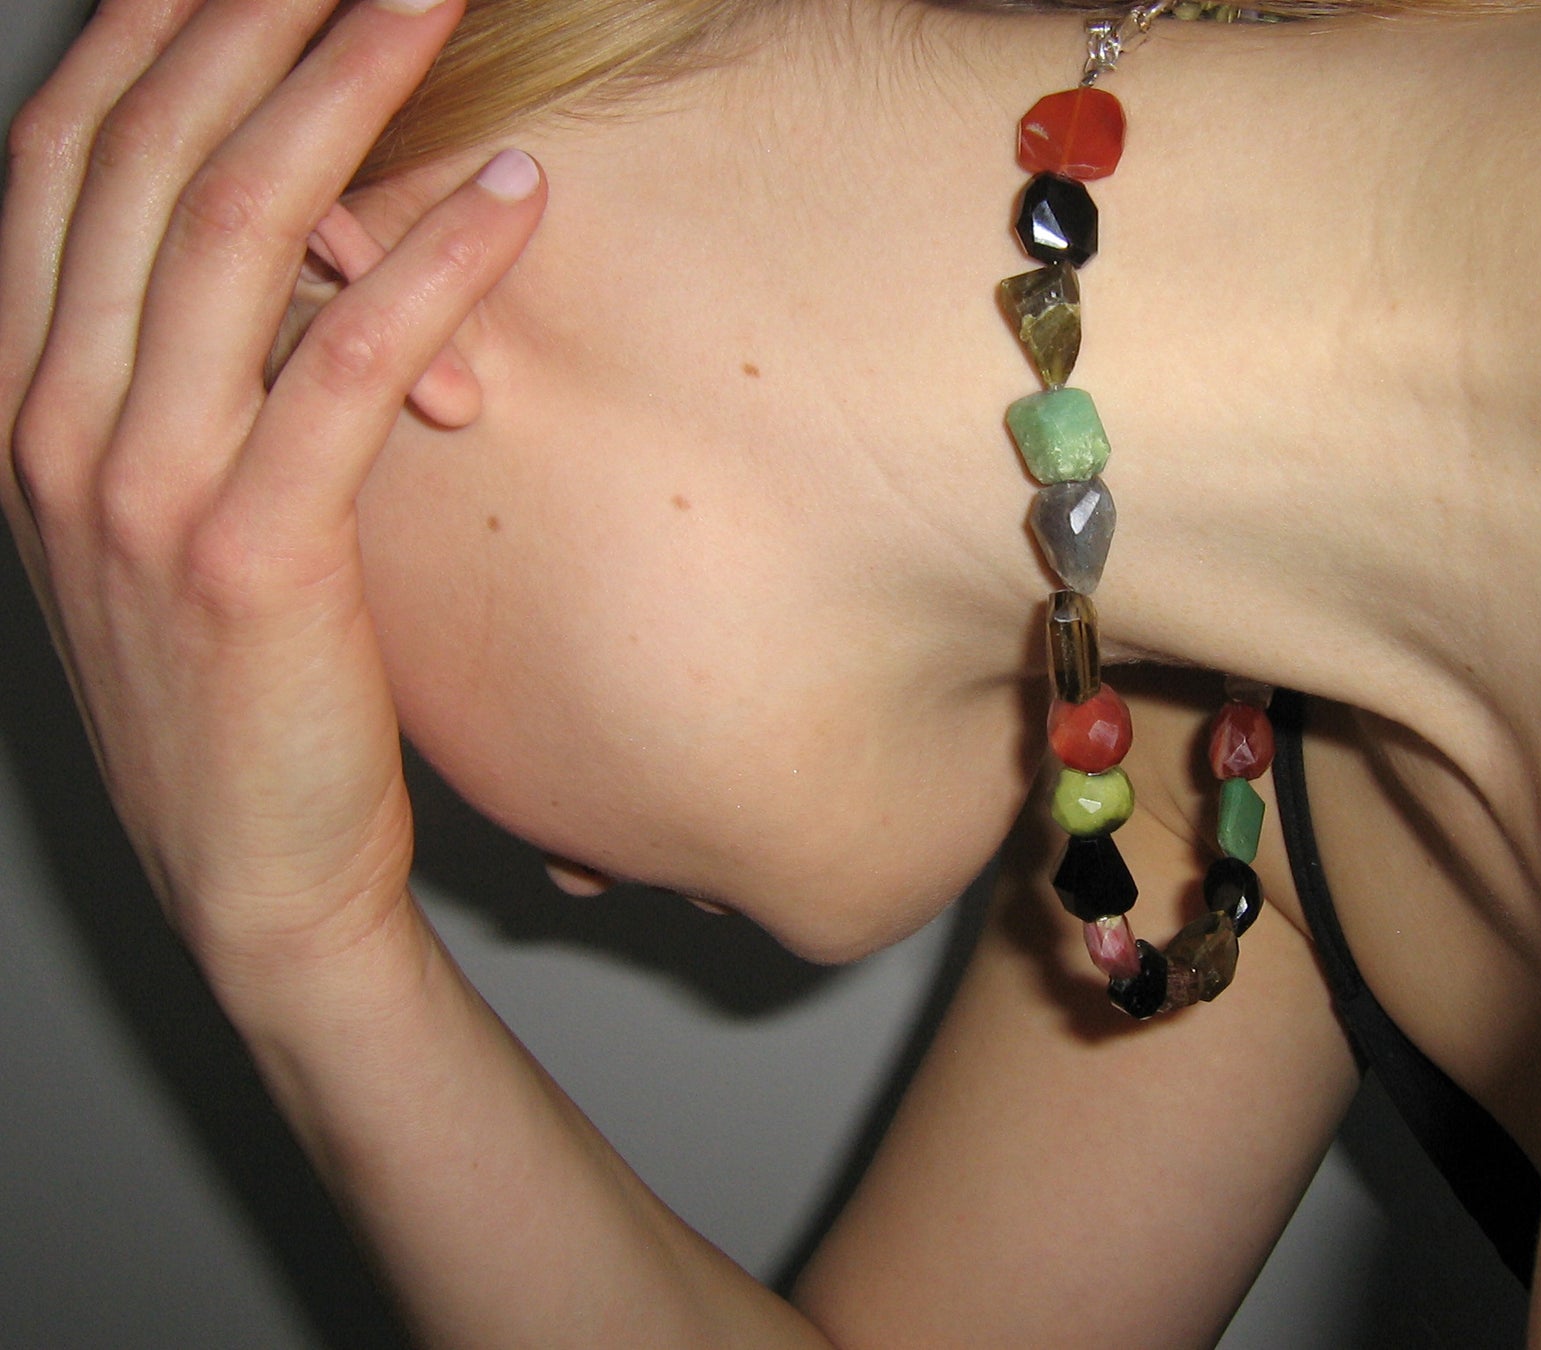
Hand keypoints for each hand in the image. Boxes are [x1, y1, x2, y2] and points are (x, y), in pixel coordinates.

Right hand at [0, 0, 545, 983]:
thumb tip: (276, 255)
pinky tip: (513, 197)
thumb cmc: (235, 695)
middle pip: (147, 158)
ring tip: (437, 2)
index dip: (148, 34)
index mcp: (20, 403)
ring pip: (233, 233)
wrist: (249, 874)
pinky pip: (341, 370)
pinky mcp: (254, 558)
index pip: (63, 162)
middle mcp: (52, 425)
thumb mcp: (168, 522)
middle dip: (252, 19)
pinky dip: (431, 266)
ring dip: (343, 92)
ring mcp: (140, 490)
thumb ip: (181, 387)